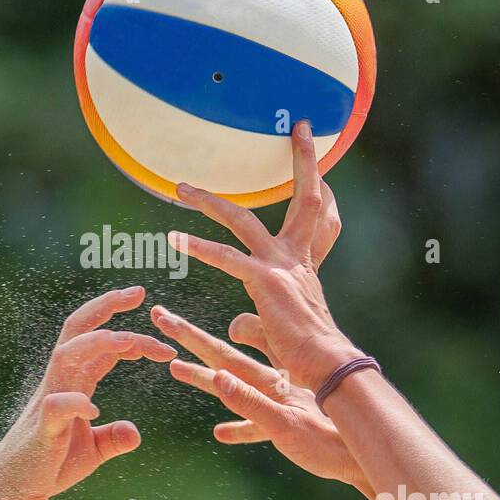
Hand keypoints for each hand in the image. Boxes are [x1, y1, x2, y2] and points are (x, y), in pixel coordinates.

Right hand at [0, 286, 176, 499]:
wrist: (15, 490)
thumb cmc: (49, 466)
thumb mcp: (91, 451)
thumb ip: (113, 438)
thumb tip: (135, 432)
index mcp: (73, 383)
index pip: (98, 343)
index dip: (126, 329)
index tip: (155, 321)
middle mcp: (59, 383)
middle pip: (77, 330)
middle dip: (105, 307)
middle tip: (137, 292)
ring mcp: (48, 402)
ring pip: (66, 355)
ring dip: (98, 342)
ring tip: (129, 339)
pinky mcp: (42, 429)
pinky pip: (57, 406)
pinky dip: (77, 403)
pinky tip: (95, 412)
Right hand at [149, 305, 370, 496]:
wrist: (363, 458)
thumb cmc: (329, 446)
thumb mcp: (284, 427)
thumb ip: (251, 403)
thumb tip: (218, 377)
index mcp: (268, 383)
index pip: (222, 355)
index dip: (192, 338)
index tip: (166, 317)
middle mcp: (270, 386)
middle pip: (223, 360)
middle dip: (191, 340)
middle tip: (163, 318)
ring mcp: (277, 404)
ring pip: (236, 386)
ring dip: (207, 379)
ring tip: (178, 370)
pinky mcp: (287, 427)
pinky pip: (254, 425)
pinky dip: (237, 426)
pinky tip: (221, 433)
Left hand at [169, 120, 359, 389]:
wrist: (325, 371)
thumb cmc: (307, 359)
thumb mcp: (279, 333)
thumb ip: (256, 323)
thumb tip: (236, 323)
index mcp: (304, 267)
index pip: (315, 216)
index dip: (317, 186)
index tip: (318, 160)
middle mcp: (297, 259)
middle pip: (305, 198)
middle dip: (305, 161)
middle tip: (300, 128)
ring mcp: (282, 267)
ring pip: (244, 219)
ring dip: (210, 202)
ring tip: (181, 188)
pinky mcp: (266, 282)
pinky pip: (227, 257)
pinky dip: (199, 246)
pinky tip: (174, 239)